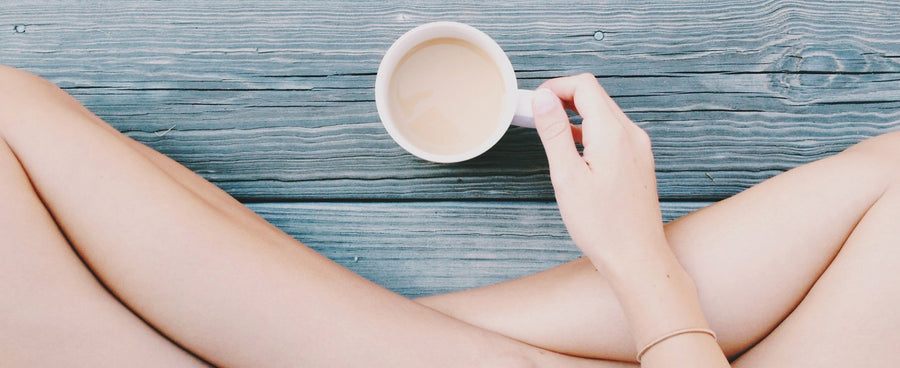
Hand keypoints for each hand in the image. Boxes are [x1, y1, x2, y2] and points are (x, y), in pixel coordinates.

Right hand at [532, 74, 665, 263]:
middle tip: (535, 116)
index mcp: (613, 133)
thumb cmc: (602, 225)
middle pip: (595, 96)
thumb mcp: (567, 176)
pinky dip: (589, 131)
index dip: (555, 87)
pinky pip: (612, 133)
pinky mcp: (638, 162)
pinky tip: (573, 148)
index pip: (584, 86)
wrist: (637, 258)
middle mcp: (631, 134)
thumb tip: (544, 99)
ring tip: (549, 131)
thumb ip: (555, 133)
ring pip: (604, 114)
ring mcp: (638, 148)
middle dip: (563, 98)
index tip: (534, 103)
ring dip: (575, 114)